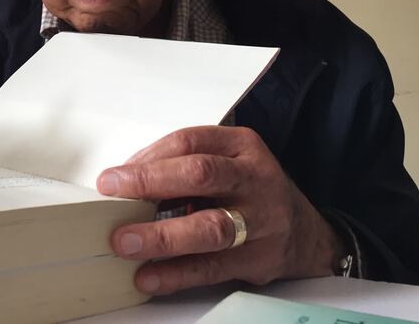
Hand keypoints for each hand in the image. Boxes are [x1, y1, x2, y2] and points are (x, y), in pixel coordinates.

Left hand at [96, 125, 344, 294]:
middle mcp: (254, 178)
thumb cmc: (251, 191)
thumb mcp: (227, 161)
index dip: (147, 158)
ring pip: (209, 227)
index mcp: (241, 146)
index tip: (113, 177)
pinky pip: (212, 268)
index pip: (188, 142)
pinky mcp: (259, 259)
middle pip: (200, 175)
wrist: (304, 231)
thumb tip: (124, 183)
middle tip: (114, 197)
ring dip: (161, 236)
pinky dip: (176, 274)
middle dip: (150, 184)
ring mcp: (261, 220)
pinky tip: (149, 276)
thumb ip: (182, 166)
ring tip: (126, 242)